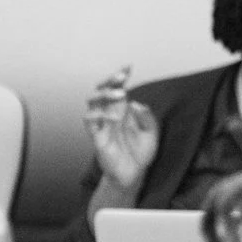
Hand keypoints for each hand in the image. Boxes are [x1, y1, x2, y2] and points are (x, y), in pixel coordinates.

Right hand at [83, 71, 155, 193]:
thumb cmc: (141, 153)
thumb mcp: (151, 133)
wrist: (133, 175)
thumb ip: (146, 117)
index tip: (127, 67)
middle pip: (102, 90)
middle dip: (109, 81)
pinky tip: (111, 117)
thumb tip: (134, 103)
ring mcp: (102, 124)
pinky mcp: (97, 137)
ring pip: (92, 102)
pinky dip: (96, 115)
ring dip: (103, 95)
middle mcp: (110, 114)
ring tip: (120, 95)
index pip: (118, 88)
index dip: (120, 76)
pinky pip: (89, 121)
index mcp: (123, 110)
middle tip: (122, 78)